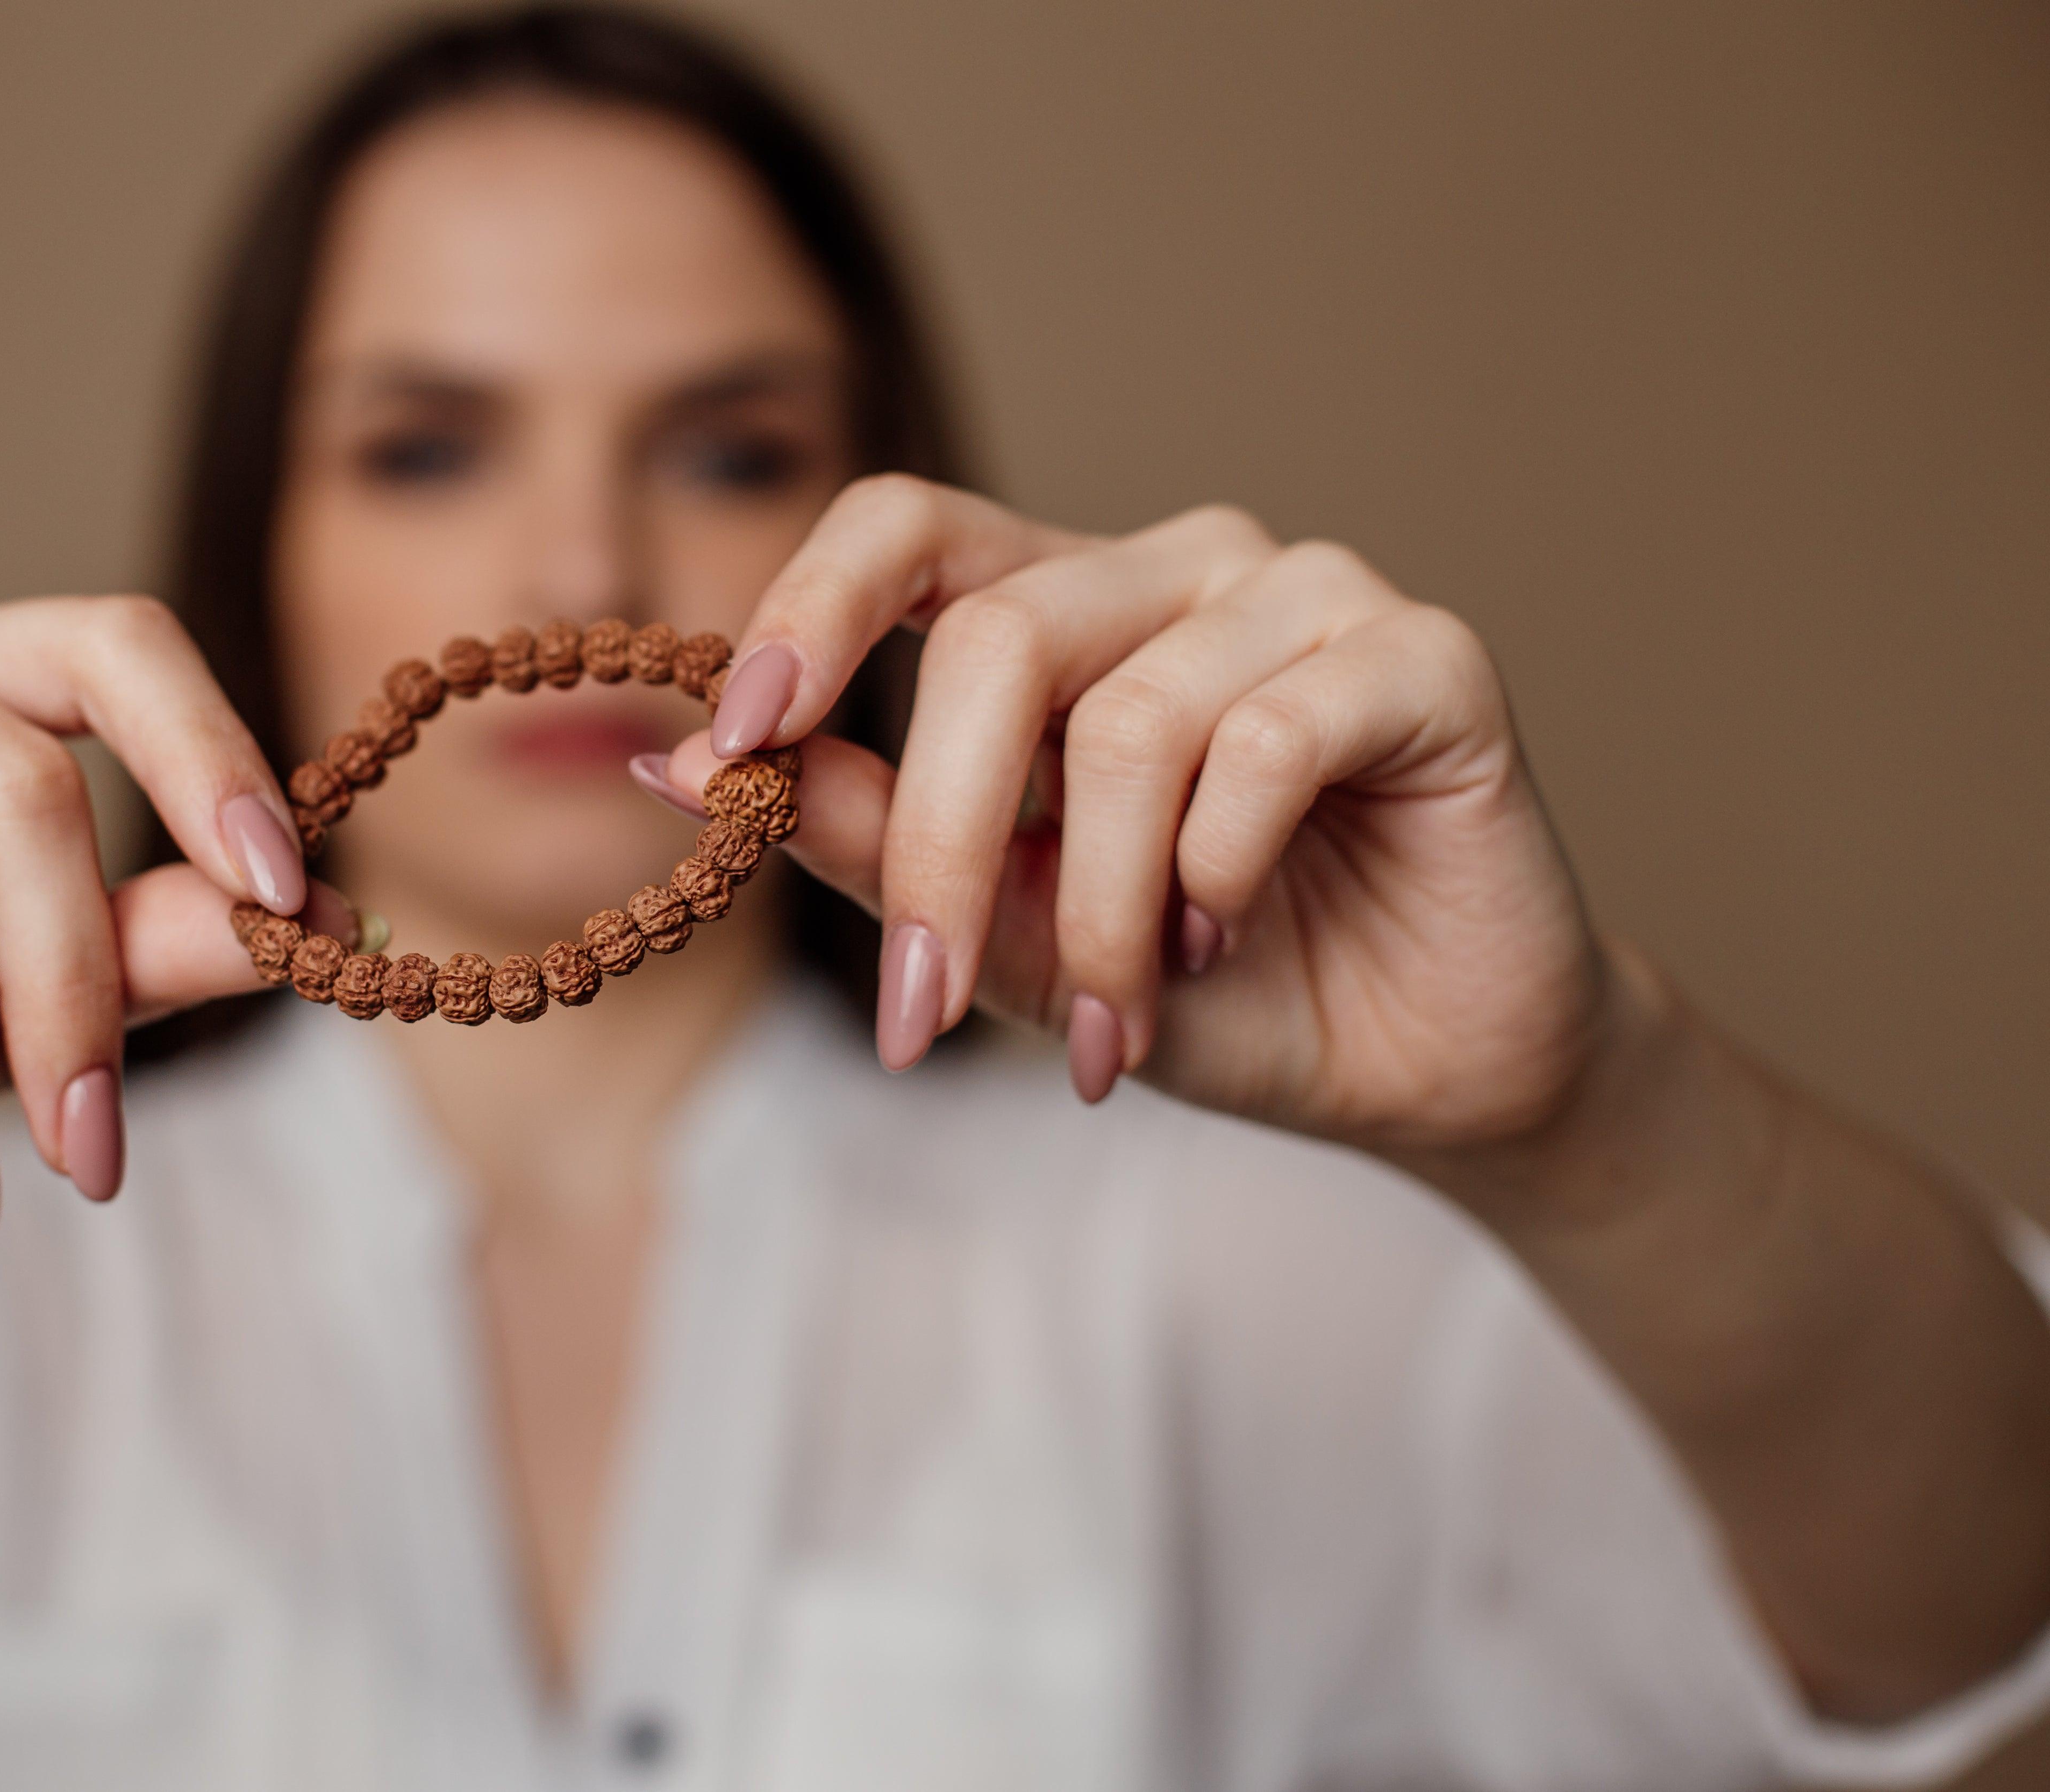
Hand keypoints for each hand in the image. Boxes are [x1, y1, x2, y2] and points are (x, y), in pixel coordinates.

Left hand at [675, 477, 1607, 1151]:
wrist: (1414, 1071)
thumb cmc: (1208, 991)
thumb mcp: (1006, 933)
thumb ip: (860, 841)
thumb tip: (683, 768)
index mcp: (1068, 607)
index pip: (907, 526)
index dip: (808, 607)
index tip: (734, 743)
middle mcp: (1180, 568)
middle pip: (999, 641)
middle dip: (941, 851)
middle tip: (924, 1010)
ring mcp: (1307, 596)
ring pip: (1130, 718)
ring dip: (1102, 909)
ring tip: (1128, 1014)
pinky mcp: (1425, 655)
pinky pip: (1265, 737)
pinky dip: (1216, 872)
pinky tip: (1226, 940)